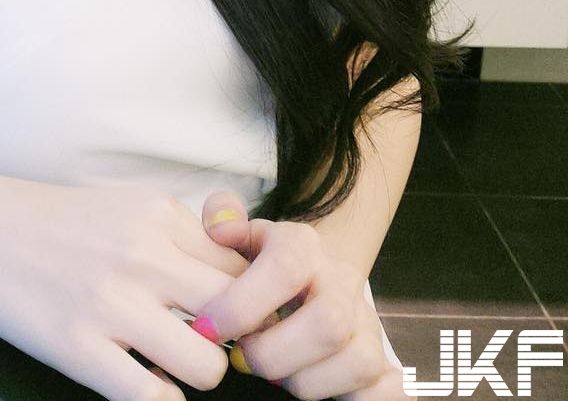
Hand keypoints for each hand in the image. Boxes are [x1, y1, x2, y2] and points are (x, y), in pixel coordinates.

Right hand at [0, 168, 256, 400]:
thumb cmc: (59, 221)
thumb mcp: (129, 206)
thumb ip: (183, 235)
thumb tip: (240, 279)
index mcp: (160, 216)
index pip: (245, 269)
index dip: (250, 300)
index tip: (236, 315)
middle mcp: (144, 255)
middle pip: (239, 316)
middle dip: (234, 341)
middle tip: (211, 346)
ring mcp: (111, 303)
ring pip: (207, 366)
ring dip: (198, 373)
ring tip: (171, 363)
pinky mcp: (77, 347)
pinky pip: (153, 398)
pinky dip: (159, 398)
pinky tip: (140, 380)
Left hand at [195, 191, 407, 399]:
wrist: (310, 276)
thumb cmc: (263, 263)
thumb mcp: (241, 235)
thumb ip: (222, 218)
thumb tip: (220, 224)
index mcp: (303, 246)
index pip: (284, 269)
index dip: (242, 304)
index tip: (208, 328)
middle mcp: (342, 282)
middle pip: (328, 323)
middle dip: (275, 354)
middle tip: (242, 358)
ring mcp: (366, 322)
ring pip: (359, 362)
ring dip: (308, 382)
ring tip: (276, 374)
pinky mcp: (383, 360)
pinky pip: (393, 389)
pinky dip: (362, 400)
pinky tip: (322, 391)